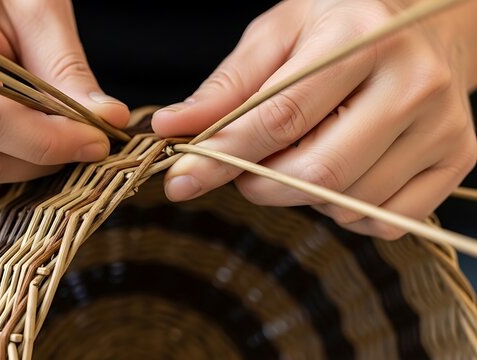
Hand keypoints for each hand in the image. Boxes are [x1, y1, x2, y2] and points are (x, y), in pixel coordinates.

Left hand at [152, 0, 476, 238]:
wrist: (426, 24)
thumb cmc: (341, 25)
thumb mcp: (279, 34)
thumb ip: (228, 85)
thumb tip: (172, 126)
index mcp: (360, 40)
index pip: (280, 116)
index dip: (222, 156)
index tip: (180, 181)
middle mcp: (413, 83)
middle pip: (316, 172)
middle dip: (260, 184)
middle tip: (244, 168)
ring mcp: (443, 126)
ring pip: (347, 202)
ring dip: (301, 195)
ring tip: (301, 155)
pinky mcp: (459, 159)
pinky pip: (383, 220)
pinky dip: (345, 209)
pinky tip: (341, 171)